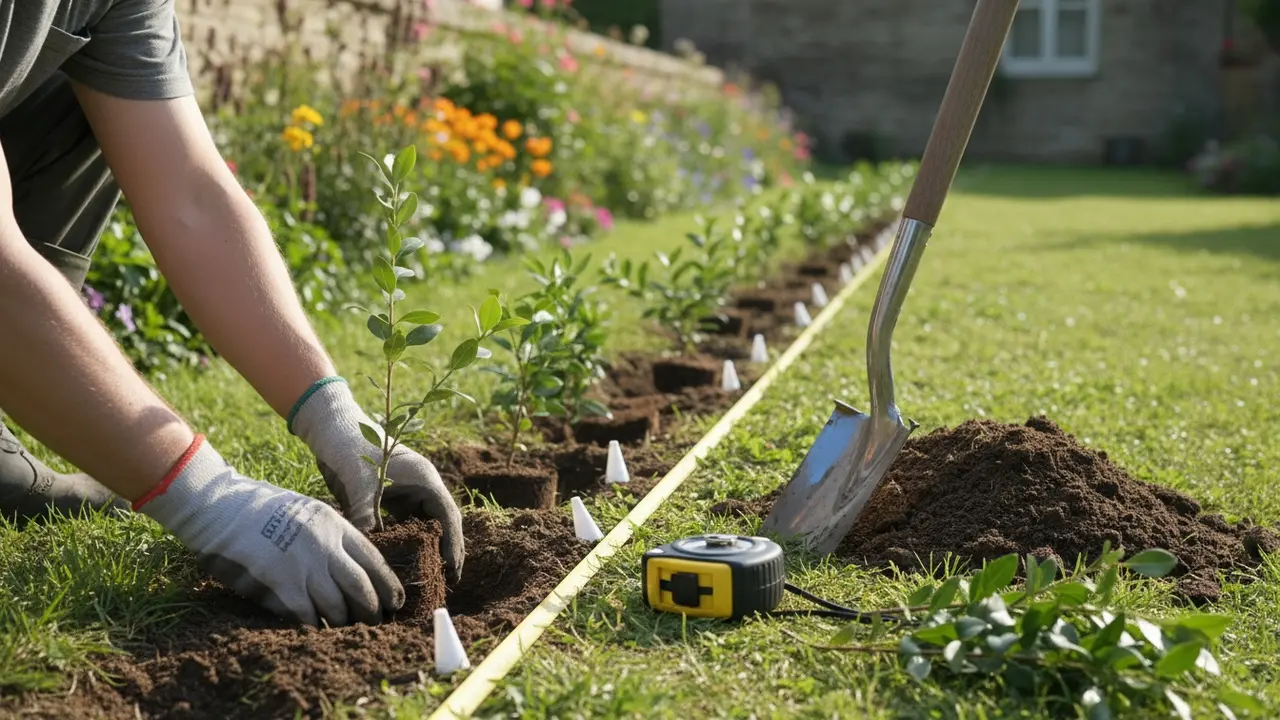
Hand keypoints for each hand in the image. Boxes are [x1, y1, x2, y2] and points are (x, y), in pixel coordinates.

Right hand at [135, 435, 404, 626]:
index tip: (395, 601)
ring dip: (343, 622)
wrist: (221, 506)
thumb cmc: (261, 508)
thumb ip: (329, 534)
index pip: (374, 560)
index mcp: (335, 525)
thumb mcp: (306, 511)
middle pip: (361, 587)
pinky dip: (314, 626)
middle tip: (375, 623)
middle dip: (372, 610)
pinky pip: (307, 614)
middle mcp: (325, 546)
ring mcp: (303, 566)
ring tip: (345, 630)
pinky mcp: (280, 584)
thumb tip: (350, 562)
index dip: (388, 584)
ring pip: (337, 606)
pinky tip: (316, 631)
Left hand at [290, 378, 463, 580]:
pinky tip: (400, 562)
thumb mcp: (360, 483)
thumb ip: (366, 515)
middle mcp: (421, 487)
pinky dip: (405, 542)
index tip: (453, 569)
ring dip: (427, 548)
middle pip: (442, 523)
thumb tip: (367, 552)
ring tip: (429, 576)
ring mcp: (406, 492)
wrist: (331, 427)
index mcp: (424, 479)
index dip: (453, 543)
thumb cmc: (350, 448)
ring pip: (424, 525)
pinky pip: (403, 524)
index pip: (448, 516)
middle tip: (448, 581)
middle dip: (447, 550)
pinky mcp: (390, 497)